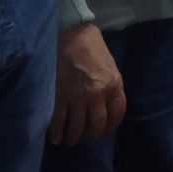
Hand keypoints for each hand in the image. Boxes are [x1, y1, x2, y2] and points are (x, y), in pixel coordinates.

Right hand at [50, 23, 125, 145]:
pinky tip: (54, 138)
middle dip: (90, 135)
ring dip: (72, 137)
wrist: (67, 32)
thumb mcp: (109, 64)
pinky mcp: (57, 98)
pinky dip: (56, 134)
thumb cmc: (89, 44)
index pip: (117, 114)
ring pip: (77, 128)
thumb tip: (105, 103)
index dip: (110, 126)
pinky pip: (57, 123)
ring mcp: (77, 98)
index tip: (103, 130)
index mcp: (114, 84)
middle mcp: (97, 94)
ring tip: (68, 140)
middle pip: (97, 125)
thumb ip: (109, 84)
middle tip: (83, 138)